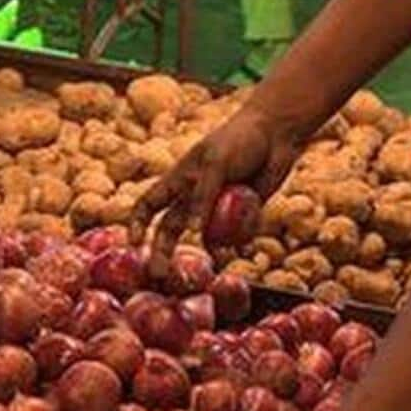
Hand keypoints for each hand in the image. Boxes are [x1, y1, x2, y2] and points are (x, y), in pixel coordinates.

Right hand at [134, 101, 302, 269]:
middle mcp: (193, 198)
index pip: (148, 205)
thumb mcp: (216, 164)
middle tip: (160, 275)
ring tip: (219, 260)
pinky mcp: (240, 217)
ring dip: (208, 251)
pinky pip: (233, 237)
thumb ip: (203, 197)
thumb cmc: (238, 141)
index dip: (137, 224)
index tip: (134, 245)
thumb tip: (194, 233)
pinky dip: (237, 242)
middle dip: (162, 252)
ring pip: (204, 239)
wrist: (275, 135)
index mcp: (179, 180)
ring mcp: (216, 209)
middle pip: (170, 230)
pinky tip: (246, 245)